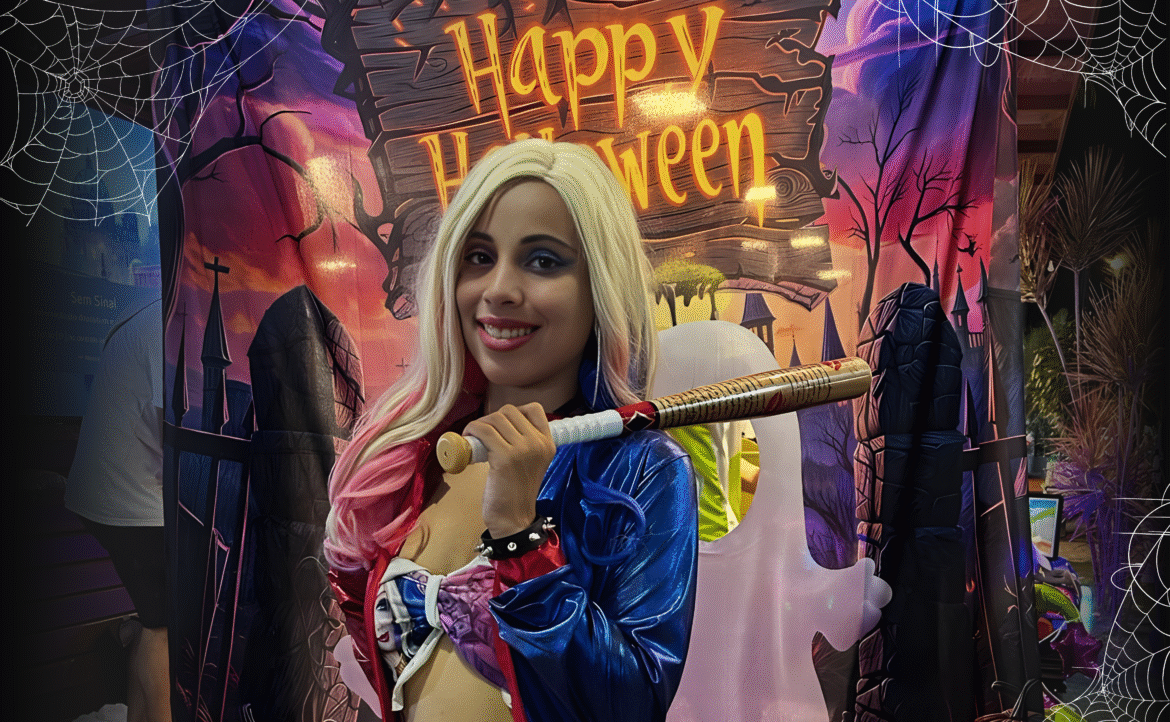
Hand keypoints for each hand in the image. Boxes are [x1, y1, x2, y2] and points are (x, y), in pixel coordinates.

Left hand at [463, 403, 555, 537]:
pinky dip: (472, 429)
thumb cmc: (517, 492)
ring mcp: (523, 450)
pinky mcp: (505, 457)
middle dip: (492, 419)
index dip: (515, 411)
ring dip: (480, 424)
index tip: (503, 425)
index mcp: (548, 444)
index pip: (534, 409)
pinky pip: (484, 430)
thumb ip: (526, 443)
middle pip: (510, 411)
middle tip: (484, 434)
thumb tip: (501, 423)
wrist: (514, 519)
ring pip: (495, 418)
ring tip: (475, 437)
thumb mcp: (532, 462)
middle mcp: (538, 444)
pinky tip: (468, 437)